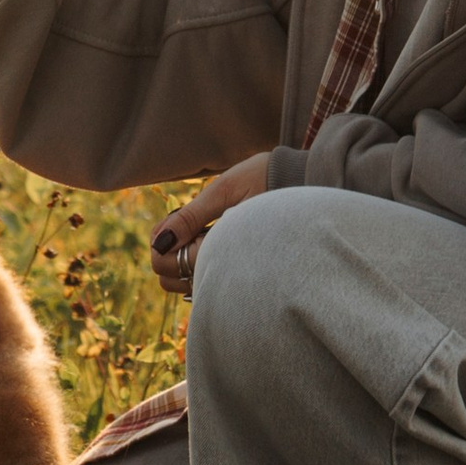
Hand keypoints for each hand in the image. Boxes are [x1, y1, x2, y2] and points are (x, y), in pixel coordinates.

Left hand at [149, 153, 269, 294]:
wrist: (307, 184)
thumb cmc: (267, 182)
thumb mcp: (225, 191)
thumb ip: (190, 217)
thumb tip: (158, 241)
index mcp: (220, 252)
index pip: (167, 264)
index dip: (161, 242)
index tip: (175, 219)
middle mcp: (226, 272)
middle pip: (172, 278)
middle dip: (171, 252)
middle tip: (189, 222)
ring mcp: (234, 275)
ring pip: (187, 282)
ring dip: (184, 258)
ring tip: (203, 228)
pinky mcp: (242, 273)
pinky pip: (207, 280)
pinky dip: (200, 263)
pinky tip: (214, 237)